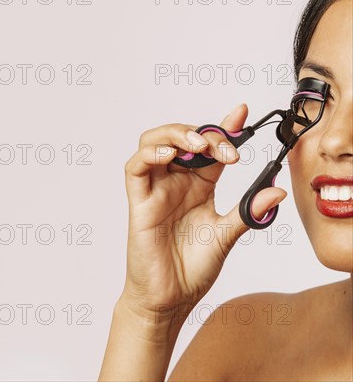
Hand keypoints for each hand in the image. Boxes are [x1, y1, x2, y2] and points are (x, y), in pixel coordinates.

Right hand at [121, 104, 287, 322]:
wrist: (169, 297)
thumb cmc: (191, 269)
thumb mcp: (227, 235)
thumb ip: (248, 212)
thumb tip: (277, 191)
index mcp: (198, 186)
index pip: (210, 148)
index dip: (224, 127)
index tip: (242, 113)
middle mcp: (175, 182)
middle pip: (181, 137)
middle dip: (204, 133)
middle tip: (226, 148)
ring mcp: (155, 189)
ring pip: (153, 142)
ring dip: (175, 135)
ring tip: (199, 146)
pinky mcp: (138, 201)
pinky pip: (135, 168)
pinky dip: (149, 154)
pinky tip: (169, 155)